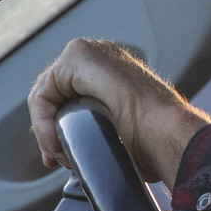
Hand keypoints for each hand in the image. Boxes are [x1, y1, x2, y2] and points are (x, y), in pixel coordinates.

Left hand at [28, 38, 210, 185]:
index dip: (53, 128)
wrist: (167, 133)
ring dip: (47, 129)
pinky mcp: (79, 57)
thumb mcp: (123, 128)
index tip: (58, 156)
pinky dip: (43, 121)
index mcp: (114, 69)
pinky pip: (44, 92)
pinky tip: (56, 140)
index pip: (65, 95)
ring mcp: (92, 52)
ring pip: (46, 93)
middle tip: (56, 159)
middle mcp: (102, 54)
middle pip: (53, 93)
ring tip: (60, 154)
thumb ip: (101, 122)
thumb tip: (77, 140)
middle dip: (49, 130)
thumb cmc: (155, 139)